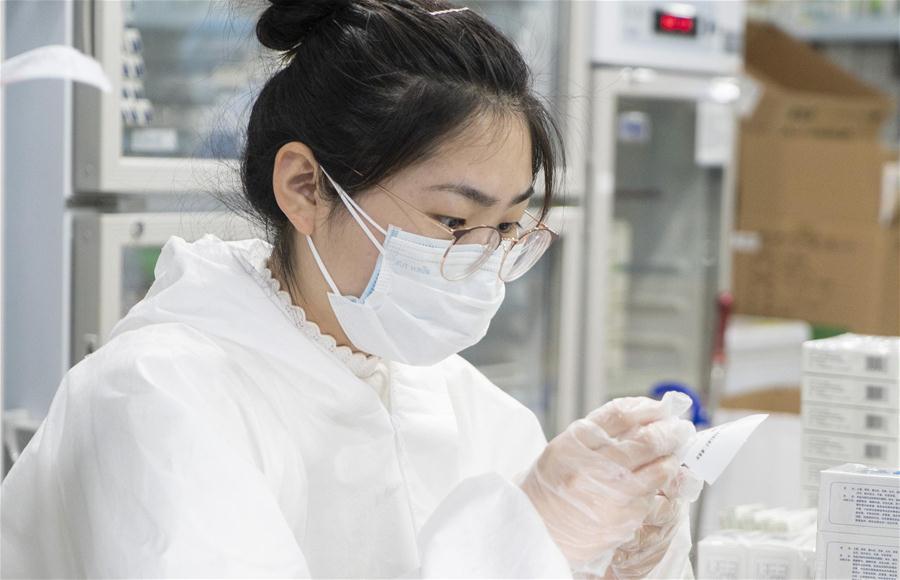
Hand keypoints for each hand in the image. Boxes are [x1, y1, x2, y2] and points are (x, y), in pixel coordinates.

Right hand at [519, 393, 695, 572]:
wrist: (538, 528)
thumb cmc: (553, 484)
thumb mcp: (567, 447)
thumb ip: (602, 432)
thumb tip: (646, 417)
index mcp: (577, 443)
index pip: (621, 416)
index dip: (648, 409)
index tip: (663, 408)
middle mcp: (594, 467)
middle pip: (646, 441)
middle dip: (670, 432)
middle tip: (681, 429)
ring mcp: (611, 495)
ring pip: (659, 470)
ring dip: (671, 459)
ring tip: (672, 455)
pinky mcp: (624, 519)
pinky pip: (651, 497)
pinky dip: (657, 487)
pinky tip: (654, 482)